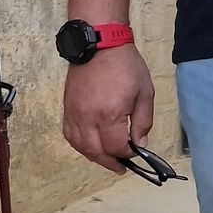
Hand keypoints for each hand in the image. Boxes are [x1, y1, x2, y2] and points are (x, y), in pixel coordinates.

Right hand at [62, 45, 154, 173]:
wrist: (100, 45)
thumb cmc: (126, 66)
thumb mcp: (145, 93)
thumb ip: (143, 122)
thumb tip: (140, 144)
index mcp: (110, 114)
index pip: (116, 147)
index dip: (127, 154)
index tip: (136, 152)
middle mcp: (88, 118)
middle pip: (96, 152)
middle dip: (110, 162)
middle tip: (122, 167)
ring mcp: (74, 114)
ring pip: (80, 146)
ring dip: (94, 156)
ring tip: (108, 159)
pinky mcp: (67, 109)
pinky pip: (70, 135)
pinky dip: (80, 145)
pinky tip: (91, 145)